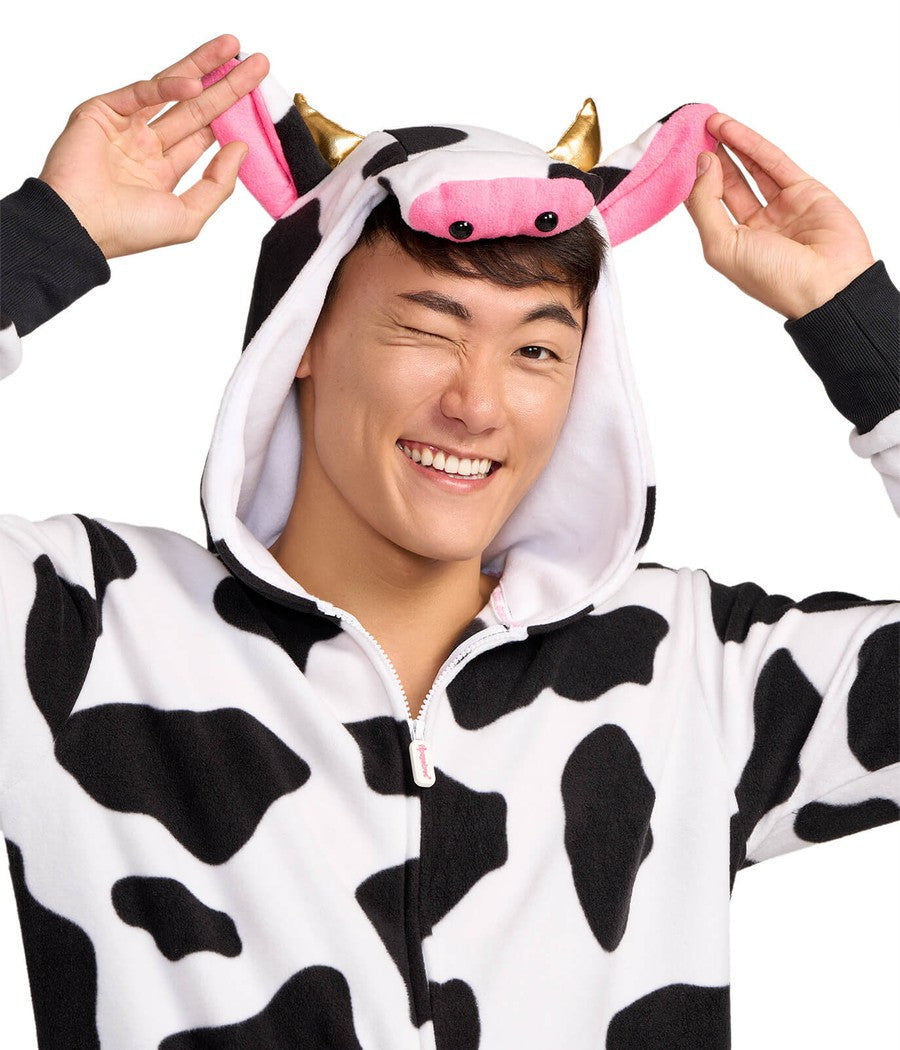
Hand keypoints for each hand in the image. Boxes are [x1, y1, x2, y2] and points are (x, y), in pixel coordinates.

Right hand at [37, 34, 268, 259]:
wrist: (80, 225)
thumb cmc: (128, 230)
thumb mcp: (188, 216)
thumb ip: (218, 184)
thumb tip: (242, 148)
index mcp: (162, 173)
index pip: (202, 135)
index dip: (230, 115)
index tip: (257, 97)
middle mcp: (144, 147)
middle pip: (195, 107)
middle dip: (226, 84)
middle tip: (258, 63)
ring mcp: (124, 127)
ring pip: (170, 89)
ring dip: (202, 66)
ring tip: (234, 47)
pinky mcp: (101, 112)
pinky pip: (140, 93)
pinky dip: (167, 87)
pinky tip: (196, 83)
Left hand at [682, 114, 875, 320]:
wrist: (828, 284)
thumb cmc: (773, 278)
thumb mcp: (722, 245)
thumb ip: (705, 204)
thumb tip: (701, 165)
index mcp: (733, 246)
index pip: (708, 207)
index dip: (694, 182)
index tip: (678, 158)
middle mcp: (756, 227)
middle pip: (728, 185)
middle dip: (711, 160)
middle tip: (693, 134)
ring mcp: (781, 208)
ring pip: (751, 170)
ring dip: (730, 146)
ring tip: (709, 124)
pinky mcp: (804, 191)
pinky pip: (774, 162)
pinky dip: (752, 144)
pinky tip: (731, 129)